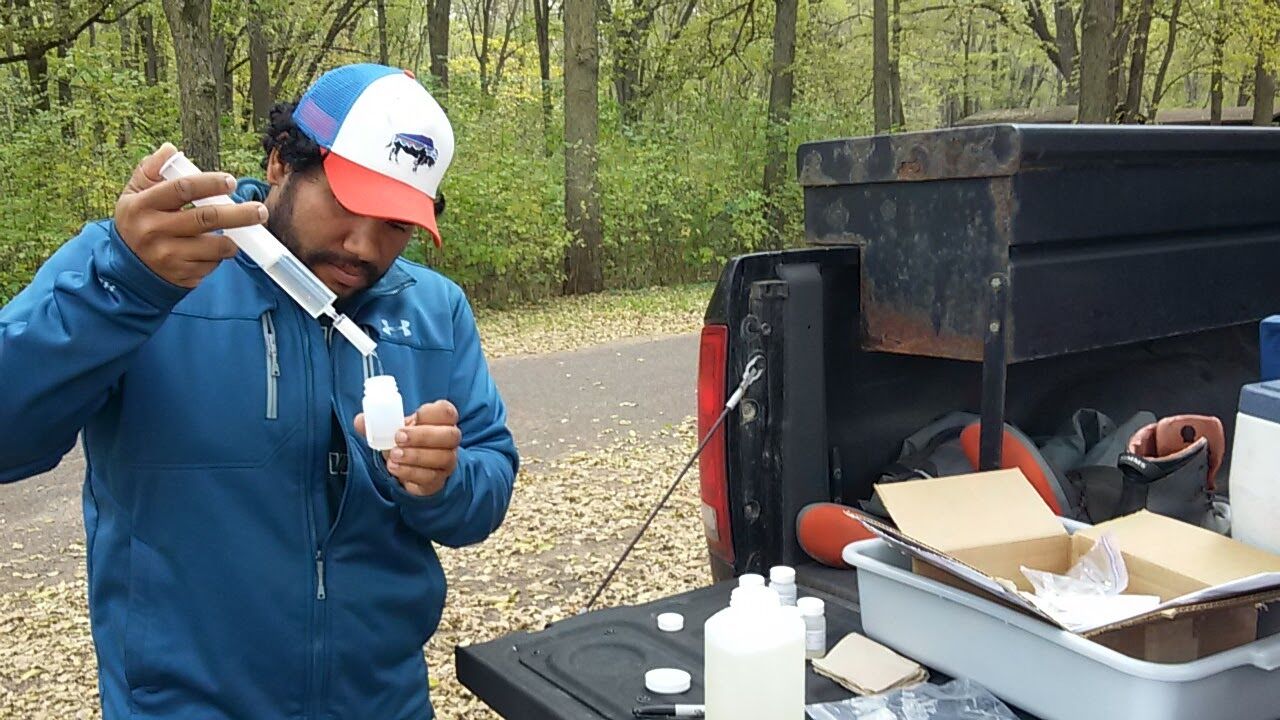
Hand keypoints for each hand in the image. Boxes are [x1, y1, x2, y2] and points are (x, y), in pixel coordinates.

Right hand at [114, 142, 269, 287]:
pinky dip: (220, 256)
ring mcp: (168, 256)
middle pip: (206, 218)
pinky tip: (214, 250)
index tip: (231, 182)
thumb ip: (152, 170)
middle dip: (240, 214)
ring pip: (216, 246)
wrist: (127, 268)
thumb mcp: (135, 193)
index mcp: (142, 205)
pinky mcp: (181, 275)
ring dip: (233, 239)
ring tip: (239, 233)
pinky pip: (212, 264)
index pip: (183, 189)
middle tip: (260, 211)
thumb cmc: (139, 221)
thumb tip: (170, 150)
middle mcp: (153, 231)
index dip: (211, 183)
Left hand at [355, 401, 460, 496]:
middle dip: (423, 436)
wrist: (411, 468)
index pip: (447, 412)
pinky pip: (430, 477)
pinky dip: (410, 472)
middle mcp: (449, 441)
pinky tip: (395, 468)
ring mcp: (447, 462)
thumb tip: (360, 421)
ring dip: (415, 456)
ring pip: (443, 458)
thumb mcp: (393, 429)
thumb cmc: (405, 442)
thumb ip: (377, 424)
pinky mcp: (438, 480)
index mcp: (441, 421)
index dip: (431, 414)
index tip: (413, 417)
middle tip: (398, 438)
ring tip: (393, 455)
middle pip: (451, 435)